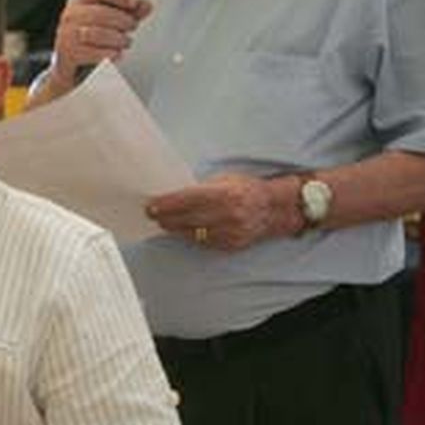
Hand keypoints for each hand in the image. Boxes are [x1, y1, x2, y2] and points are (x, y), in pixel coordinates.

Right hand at [50, 0, 152, 92]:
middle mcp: (71, 15)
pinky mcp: (68, 53)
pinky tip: (116, 53)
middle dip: (122, 21)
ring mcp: (67, 34)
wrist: (70, 65)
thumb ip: (129, 12)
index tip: (132, 3)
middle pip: (101, 13)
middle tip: (132, 27)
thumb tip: (145, 5)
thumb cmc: (90, 39)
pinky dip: (109, 53)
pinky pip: (93, 52)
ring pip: (98, 33)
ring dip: (118, 39)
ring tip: (124, 42)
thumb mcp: (110, 22)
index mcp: (80, 2)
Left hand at [147, 172, 299, 250]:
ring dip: (175, 228)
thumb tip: (171, 195)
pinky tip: (182, 230)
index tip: (151, 206)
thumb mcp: (225, 180)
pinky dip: (190, 236)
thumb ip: (201, 188)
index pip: (187, 200)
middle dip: (165, 218)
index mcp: (225, 194)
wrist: (274, 209)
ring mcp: (230, 232)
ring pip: (191, 234)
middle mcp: (228, 215)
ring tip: (164, 221)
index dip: (166, 204)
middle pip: (185, 220)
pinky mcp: (230, 245)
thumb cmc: (246, 189)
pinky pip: (203, 242)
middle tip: (151, 214)